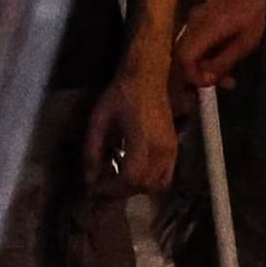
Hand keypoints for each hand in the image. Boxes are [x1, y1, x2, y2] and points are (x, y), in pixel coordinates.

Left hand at [87, 59, 178, 198]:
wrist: (148, 75)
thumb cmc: (122, 93)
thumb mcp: (99, 119)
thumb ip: (92, 150)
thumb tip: (89, 178)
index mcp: (143, 140)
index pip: (130, 178)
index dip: (111, 188)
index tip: (94, 187)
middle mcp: (162, 149)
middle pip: (143, 185)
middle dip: (120, 191)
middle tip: (102, 184)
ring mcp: (172, 150)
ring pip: (156, 185)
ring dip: (136, 188)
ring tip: (117, 179)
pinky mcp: (175, 148)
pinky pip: (165, 176)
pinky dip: (149, 181)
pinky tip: (132, 170)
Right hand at [175, 0, 265, 95]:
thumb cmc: (252, 16)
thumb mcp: (244, 44)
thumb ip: (222, 63)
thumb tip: (206, 80)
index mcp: (204, 28)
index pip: (184, 57)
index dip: (193, 75)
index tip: (210, 83)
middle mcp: (192, 24)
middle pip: (181, 56)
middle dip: (197, 74)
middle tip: (221, 82)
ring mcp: (192, 21)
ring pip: (186, 51)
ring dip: (202, 66)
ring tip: (227, 77)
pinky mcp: (196, 21)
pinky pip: (192, 43)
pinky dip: (203, 56)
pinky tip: (221, 61)